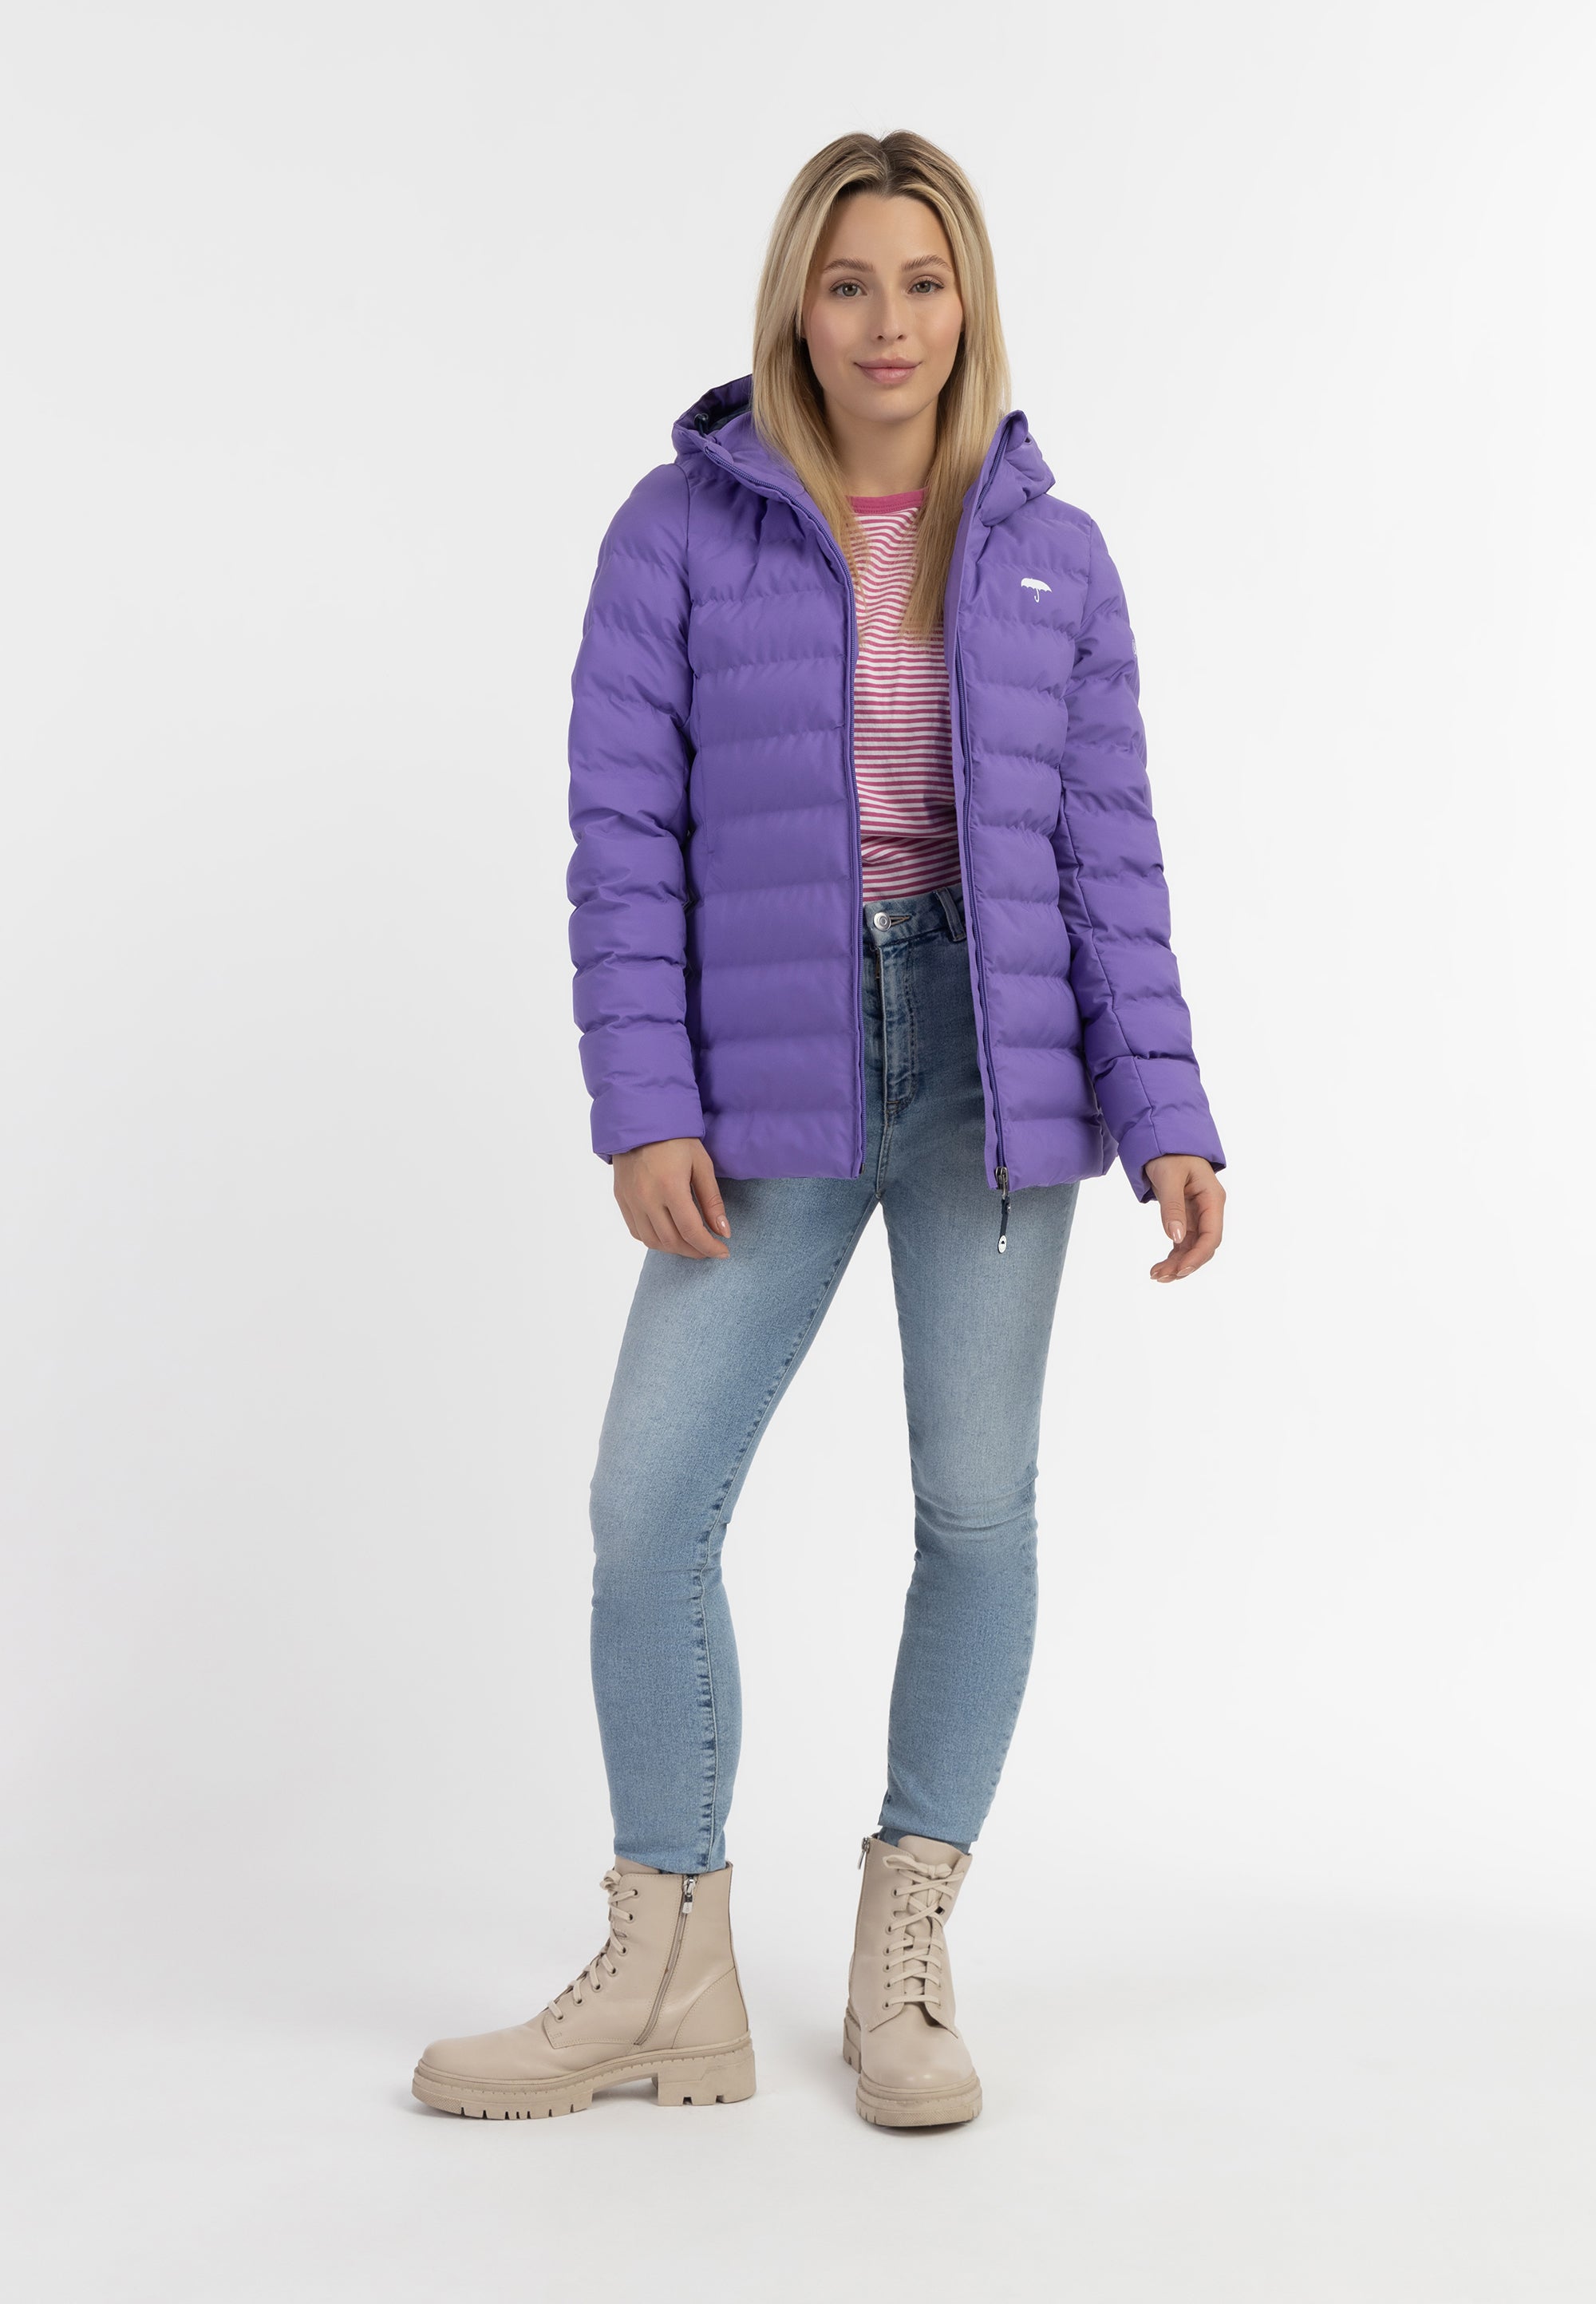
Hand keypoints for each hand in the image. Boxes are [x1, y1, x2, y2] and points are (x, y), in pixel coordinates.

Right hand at [613, 1137, 730, 1258]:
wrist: (640, 1121)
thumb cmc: (676, 1140)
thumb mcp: (702, 1165)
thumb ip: (712, 1201)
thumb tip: (723, 1232)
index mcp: (669, 1187)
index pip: (691, 1231)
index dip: (709, 1247)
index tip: (723, 1251)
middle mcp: (646, 1198)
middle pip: (671, 1241)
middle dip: (694, 1251)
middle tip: (709, 1249)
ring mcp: (630, 1200)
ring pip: (652, 1242)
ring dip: (674, 1249)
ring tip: (690, 1244)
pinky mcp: (621, 1199)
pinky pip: (637, 1231)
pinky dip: (654, 1240)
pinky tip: (669, 1234)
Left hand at [1144, 1154, 1224, 1282]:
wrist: (1163, 1140)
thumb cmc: (1170, 1154)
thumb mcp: (1169, 1177)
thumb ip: (1173, 1207)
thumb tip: (1176, 1238)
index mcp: (1212, 1198)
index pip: (1212, 1235)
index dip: (1198, 1256)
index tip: (1181, 1270)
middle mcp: (1208, 1209)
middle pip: (1203, 1245)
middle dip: (1185, 1264)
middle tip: (1162, 1277)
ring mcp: (1198, 1214)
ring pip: (1192, 1247)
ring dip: (1177, 1263)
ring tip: (1157, 1276)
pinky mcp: (1186, 1217)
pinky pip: (1183, 1242)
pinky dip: (1173, 1255)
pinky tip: (1160, 1267)